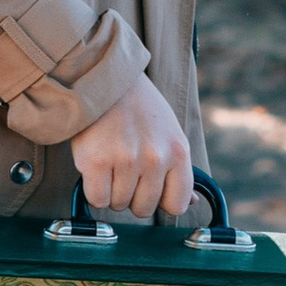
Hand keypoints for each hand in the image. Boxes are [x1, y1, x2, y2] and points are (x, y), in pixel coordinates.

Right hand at [68, 80, 195, 222]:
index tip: (148, 189)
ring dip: (111, 191)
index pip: (177, 204)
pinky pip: (97, 199)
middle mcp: (155, 158)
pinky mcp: (96, 161)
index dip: (160, 201)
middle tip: (123, 171)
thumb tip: (191, 201)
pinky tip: (95, 170)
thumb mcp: (169, 132)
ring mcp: (126, 160)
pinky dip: (94, 190)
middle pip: (144, 208)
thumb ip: (178, 169)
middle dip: (131, 196)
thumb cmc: (137, 107)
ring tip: (109, 163)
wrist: (103, 77)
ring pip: (118, 204)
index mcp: (178, 152)